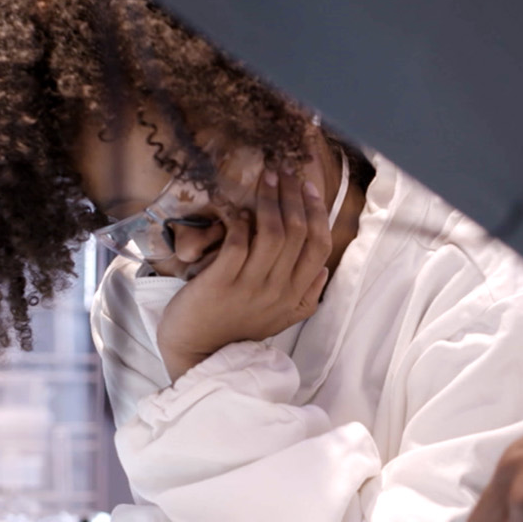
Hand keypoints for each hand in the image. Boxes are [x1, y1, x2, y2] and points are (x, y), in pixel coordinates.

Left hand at [155, 147, 331, 380]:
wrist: (198, 352)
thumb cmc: (237, 329)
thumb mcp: (279, 318)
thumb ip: (305, 296)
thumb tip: (324, 269)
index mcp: (296, 296)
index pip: (319, 246)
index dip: (317, 212)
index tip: (309, 187)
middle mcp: (278, 290)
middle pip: (298, 232)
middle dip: (294, 195)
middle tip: (286, 169)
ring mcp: (251, 287)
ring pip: (272, 233)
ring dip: (271, 199)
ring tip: (267, 176)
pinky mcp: (222, 283)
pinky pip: (238, 242)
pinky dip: (241, 220)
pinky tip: (238, 207)